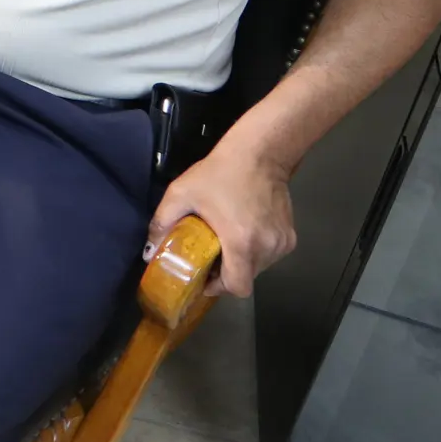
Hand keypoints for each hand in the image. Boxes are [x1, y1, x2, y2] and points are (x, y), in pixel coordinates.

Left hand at [147, 140, 295, 297]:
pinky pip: (270, 254)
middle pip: (246, 278)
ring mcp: (281, 243)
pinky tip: (244, 230)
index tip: (204, 276)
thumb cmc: (219, 173)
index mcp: (241, 243)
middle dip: (226, 272)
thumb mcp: (181, 193)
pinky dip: (257, 250)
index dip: (218, 287)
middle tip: (210, 256)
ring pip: (259, 267)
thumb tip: (150, 249)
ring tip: (227, 240)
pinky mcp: (291, 236)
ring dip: (242, 261)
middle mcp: (266, 248)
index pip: (236, 287)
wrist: (259, 154)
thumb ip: (162, 222)